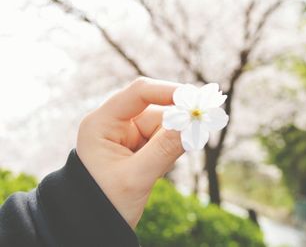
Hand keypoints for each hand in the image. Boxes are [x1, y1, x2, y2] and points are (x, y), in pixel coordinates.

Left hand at [76, 77, 183, 227]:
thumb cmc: (104, 202)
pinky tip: (158, 169)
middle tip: (199, 131)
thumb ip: (165, 149)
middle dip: (177, 124)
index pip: (139, 93)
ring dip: (172, 143)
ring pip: (164, 127)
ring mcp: (128, 135)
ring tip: (157, 169)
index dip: (169, 92)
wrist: (94, 224)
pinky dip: (170, 149)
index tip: (197, 100)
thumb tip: (193, 125)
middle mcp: (115, 123)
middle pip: (157, 111)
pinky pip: (164, 139)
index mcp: (102, 123)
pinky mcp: (139, 146)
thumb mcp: (135, 177)